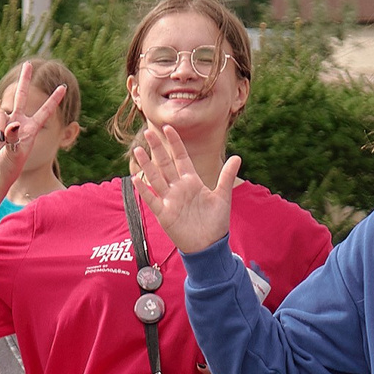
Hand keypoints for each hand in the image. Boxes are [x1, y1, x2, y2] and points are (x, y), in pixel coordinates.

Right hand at [0, 86, 68, 196]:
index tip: (63, 87)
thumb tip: (12, 122)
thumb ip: (14, 137)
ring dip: (0, 128)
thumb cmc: (9, 167)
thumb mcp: (15, 154)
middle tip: (28, 64)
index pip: (45, 111)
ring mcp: (5, 124)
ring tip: (1, 142)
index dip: (54, 99)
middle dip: (24, 80)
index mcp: (31, 129)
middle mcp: (19, 123)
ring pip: (1, 114)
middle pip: (21, 97)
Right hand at [128, 122, 242, 253]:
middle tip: (148, 132)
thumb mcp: (222, 196)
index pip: (181, 158)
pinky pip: (152, 200)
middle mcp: (179, 188)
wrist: (210, 245)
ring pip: (156, 178)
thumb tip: (237, 156)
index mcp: (192, 182)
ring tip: (138, 150)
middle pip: (165, 164)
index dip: (175, 143)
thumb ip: (226, 176)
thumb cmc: (216, 222)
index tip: (168, 128)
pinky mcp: (165, 214)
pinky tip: (136, 178)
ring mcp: (170, 200)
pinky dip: (145, 190)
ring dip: (147, 165)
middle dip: (157, 149)